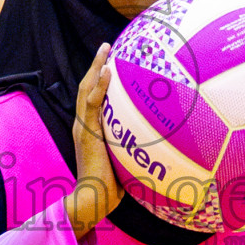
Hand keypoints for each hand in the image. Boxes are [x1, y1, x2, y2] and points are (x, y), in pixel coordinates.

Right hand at [67, 43, 123, 240]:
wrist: (94, 198)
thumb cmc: (112, 186)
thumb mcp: (125, 160)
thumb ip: (135, 147)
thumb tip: (162, 143)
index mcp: (90, 129)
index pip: (92, 98)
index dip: (99, 79)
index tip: (110, 62)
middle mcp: (83, 124)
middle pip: (87, 87)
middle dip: (96, 65)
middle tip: (107, 46)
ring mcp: (83, 127)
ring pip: (86, 90)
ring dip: (95, 67)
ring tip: (105, 49)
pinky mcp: (86, 133)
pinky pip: (92, 105)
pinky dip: (98, 86)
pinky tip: (107, 71)